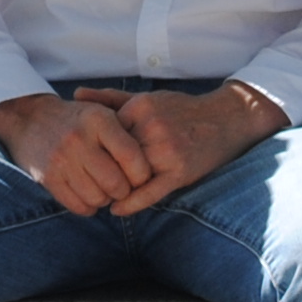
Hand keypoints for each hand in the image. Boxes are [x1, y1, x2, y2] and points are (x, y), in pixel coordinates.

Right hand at [0, 92, 154, 216]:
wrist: (30, 120)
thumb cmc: (78, 120)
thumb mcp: (102, 112)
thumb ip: (127, 132)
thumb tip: (152, 165)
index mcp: (98, 120)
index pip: (131, 156)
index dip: (142, 173)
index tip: (141, 176)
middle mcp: (79, 139)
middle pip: (116, 183)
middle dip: (124, 190)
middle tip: (123, 186)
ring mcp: (61, 160)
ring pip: (98, 198)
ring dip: (106, 199)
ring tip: (104, 188)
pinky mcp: (48, 178)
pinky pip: (79, 206)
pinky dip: (89, 207)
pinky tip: (89, 194)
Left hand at [98, 84, 279, 214]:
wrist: (225, 119)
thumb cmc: (182, 110)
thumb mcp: (147, 99)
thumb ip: (110, 98)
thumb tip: (76, 93)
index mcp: (141, 107)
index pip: (104, 134)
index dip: (94, 149)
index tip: (84, 158)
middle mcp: (152, 128)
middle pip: (114, 156)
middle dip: (101, 169)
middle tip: (86, 181)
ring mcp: (167, 151)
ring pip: (130, 176)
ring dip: (116, 187)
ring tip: (101, 194)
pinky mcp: (180, 172)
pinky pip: (150, 193)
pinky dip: (131, 203)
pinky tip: (117, 209)